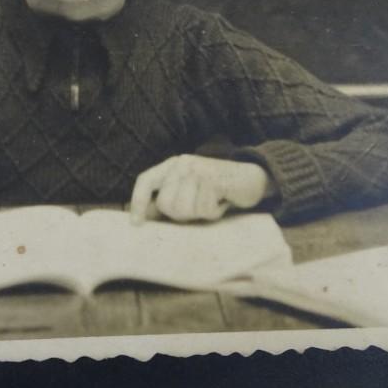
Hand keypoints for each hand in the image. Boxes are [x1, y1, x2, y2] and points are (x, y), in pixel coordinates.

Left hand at [129, 155, 270, 223]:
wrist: (251, 178)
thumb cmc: (217, 190)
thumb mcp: (189, 191)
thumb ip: (168, 200)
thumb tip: (144, 217)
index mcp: (172, 165)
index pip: (146, 180)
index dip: (138, 202)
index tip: (136, 224)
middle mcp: (182, 163)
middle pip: (166, 204)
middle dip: (182, 214)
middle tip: (200, 206)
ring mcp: (197, 169)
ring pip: (184, 210)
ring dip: (200, 213)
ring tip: (212, 201)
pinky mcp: (212, 179)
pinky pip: (204, 210)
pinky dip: (215, 212)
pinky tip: (222, 200)